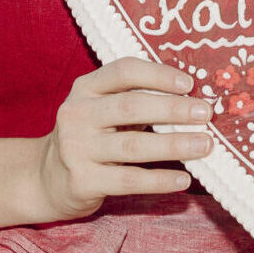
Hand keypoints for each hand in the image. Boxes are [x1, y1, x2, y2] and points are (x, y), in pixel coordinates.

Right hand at [32, 57, 212, 223]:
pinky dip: (159, 180)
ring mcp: (76, 149)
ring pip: (132, 145)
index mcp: (85, 88)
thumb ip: (136, 99)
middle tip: (205, 113)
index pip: (123, 71)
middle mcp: (77, 114)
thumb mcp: (102, 109)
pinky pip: (128, 180)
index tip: (189, 83)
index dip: (158, 74)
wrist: (47, 178)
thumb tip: (193, 99)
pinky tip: (183, 179)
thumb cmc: (91, 137)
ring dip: (174, 145)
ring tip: (205, 145)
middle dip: (173, 109)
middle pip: (131, 106)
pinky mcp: (82, 181)